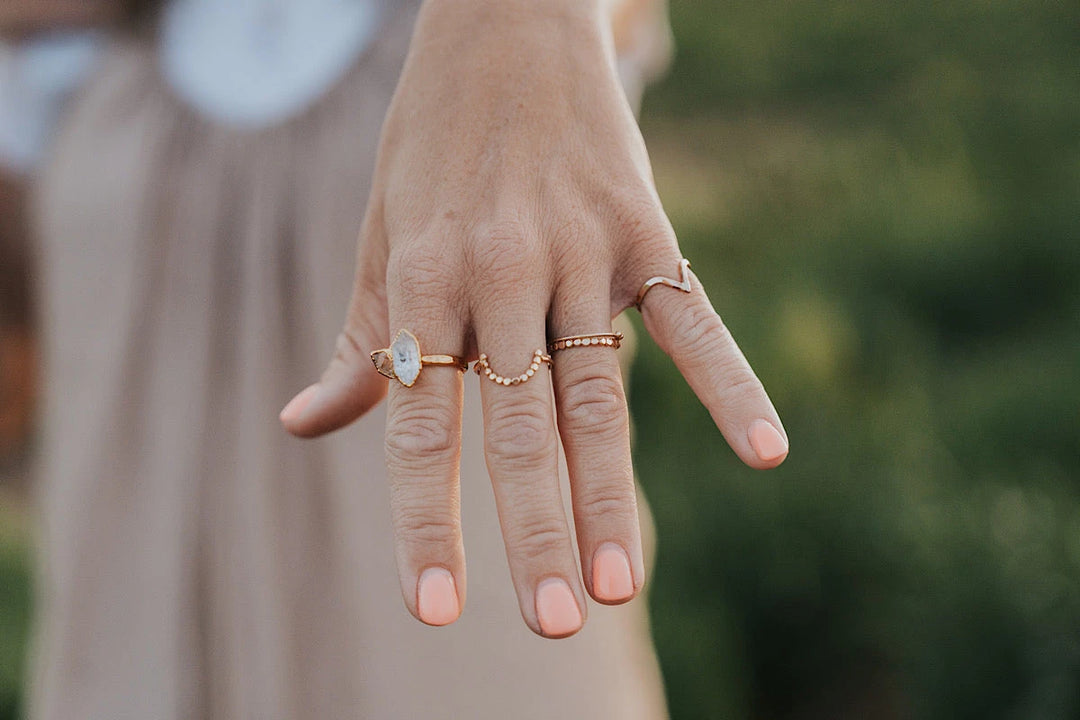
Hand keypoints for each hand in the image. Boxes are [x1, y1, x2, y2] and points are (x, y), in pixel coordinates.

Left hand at [280, 0, 787, 637]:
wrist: (504, 24)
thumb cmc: (428, 146)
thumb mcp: (377, 236)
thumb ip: (358, 342)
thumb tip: (301, 426)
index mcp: (422, 282)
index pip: (419, 425)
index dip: (426, 521)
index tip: (435, 608)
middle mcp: (500, 273)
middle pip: (521, 427)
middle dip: (536, 531)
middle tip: (553, 624)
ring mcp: (579, 251)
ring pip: (599, 395)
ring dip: (613, 493)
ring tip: (622, 587)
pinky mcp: (644, 232)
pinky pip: (692, 320)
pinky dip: (730, 384)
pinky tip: (766, 453)